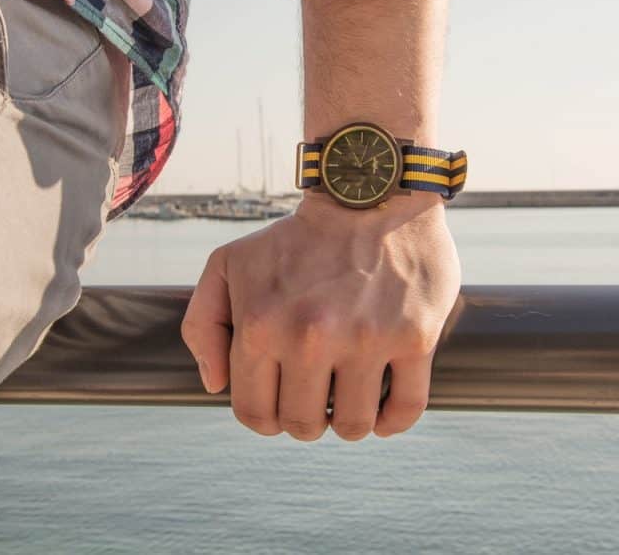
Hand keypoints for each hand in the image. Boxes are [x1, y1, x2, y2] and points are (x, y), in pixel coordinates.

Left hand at [181, 192, 460, 440]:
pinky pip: (406, 409)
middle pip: (304, 425)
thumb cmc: (295, 239)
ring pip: (355, 426)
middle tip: (317, 394)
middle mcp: (310, 338)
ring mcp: (366, 339)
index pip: (254, 413)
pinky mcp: (415, 337)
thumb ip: (203, 325)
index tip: (281, 400)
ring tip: (349, 395)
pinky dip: (393, 421)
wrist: (367, 193)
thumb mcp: (228, 264)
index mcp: (259, 326)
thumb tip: (216, 386)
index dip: (265, 417)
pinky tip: (383, 408)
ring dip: (350, 421)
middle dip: (307, 418)